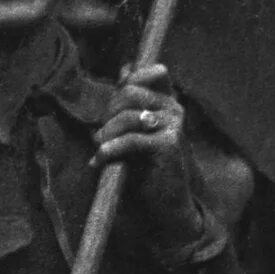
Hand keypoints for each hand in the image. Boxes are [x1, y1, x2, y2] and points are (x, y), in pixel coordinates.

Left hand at [95, 65, 206, 253]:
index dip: (130, 78)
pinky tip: (100, 159)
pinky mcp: (168, 144)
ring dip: (107, 132)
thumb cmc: (147, 168)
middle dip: (109, 112)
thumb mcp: (136, 131)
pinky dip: (111, 149)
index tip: (114, 104)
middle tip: (101, 135)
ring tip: (100, 148)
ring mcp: (174, 125)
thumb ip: (130, 103)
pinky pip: (130, 139)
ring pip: (129, 114)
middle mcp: (174, 109)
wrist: (167, 204)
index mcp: (168, 102)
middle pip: (131, 92)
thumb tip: (123, 69)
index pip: (154, 72)